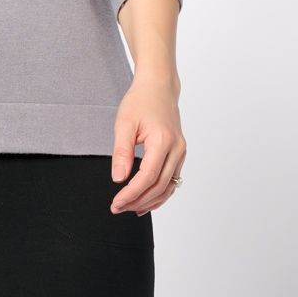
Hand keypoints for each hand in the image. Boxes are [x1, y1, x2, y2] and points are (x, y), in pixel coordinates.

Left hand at [111, 74, 184, 215]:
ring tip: (129, 208)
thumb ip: (121, 152)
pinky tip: (145, 202)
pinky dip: (160, 194)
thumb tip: (118, 179)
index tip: (116, 203)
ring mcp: (181, 152)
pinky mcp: (179, 154)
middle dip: (138, 201)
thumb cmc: (141, 102)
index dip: (132, 194)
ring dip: (149, 201)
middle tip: (117, 208)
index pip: (148, 177)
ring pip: (168, 187)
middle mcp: (177, 149)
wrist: (158, 88)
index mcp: (163, 141)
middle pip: (159, 186)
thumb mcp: (124, 124)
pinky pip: (172, 181)